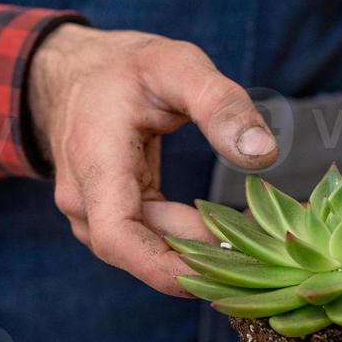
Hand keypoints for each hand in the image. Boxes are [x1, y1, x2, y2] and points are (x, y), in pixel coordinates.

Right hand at [28, 25, 277, 293]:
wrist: (78, 72)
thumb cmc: (127, 67)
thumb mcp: (178, 66)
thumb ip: (220, 105)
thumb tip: (262, 155)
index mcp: (96, 162)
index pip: (117, 236)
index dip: (164, 267)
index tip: (219, 275)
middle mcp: (84, 197)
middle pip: (139, 250)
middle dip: (198, 259)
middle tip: (261, 254)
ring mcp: (92, 211)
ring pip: (144, 249)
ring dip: (193, 252)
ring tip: (251, 242)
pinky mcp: (108, 215)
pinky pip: (146, 240)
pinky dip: (184, 241)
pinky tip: (225, 234)